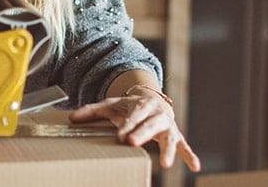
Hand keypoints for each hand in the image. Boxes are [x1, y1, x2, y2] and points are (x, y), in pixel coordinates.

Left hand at [68, 92, 201, 171]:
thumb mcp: (111, 105)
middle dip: (142, 134)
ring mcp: (168, 126)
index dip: (127, 125)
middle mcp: (157, 114)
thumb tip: (71, 118)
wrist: (153, 100)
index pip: (134, 116)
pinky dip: (190, 156)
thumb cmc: (130, 107)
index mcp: (141, 105)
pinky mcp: (176, 137)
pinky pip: (185, 146)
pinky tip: (195, 166)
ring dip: (169, 150)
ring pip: (170, 137)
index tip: (120, 136)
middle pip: (150, 124)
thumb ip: (92, 111)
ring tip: (166, 164)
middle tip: (132, 143)